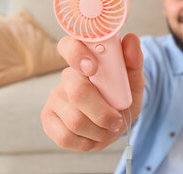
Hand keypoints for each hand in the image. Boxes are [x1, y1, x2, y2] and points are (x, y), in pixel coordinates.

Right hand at [41, 33, 144, 151]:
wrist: (117, 121)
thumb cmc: (123, 97)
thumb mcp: (134, 81)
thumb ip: (134, 61)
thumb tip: (131, 39)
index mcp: (86, 60)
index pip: (69, 45)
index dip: (76, 55)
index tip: (93, 68)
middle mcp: (67, 76)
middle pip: (77, 91)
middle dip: (103, 112)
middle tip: (116, 118)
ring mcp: (55, 97)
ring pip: (75, 120)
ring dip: (99, 130)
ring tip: (108, 128)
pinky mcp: (48, 118)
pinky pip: (65, 137)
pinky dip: (87, 142)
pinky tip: (94, 136)